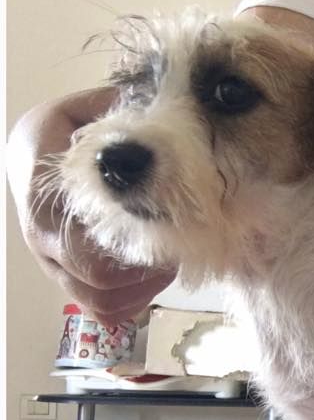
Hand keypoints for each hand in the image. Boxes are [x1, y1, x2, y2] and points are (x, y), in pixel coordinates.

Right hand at [8, 89, 176, 324]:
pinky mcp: (65, 280)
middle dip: (145, 266)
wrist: (33, 156)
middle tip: (175, 246)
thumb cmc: (68, 132)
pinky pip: (100, 310)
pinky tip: (149, 280)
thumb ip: (115, 112)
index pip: (85, 234)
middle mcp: (39, 230)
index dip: (134, 238)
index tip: (166, 222)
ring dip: (141, 288)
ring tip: (166, 262)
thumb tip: (160, 116)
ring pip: (98, 299)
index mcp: (43, 187)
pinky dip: (130, 303)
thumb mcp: (85, 109)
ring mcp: (50, 261)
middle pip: (96, 276)